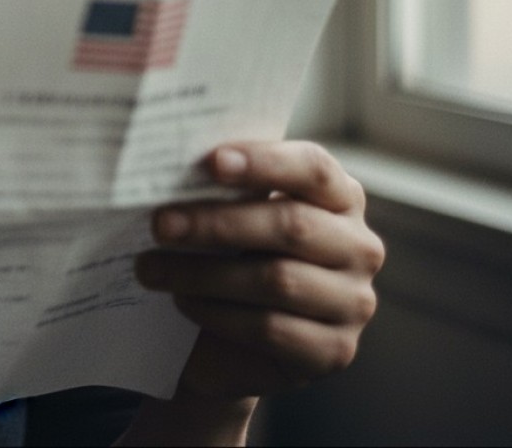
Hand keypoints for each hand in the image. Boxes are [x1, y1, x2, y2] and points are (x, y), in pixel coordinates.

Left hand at [136, 142, 383, 403]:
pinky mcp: (335, 351)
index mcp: (339, 196)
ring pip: (277, 280)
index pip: (312, 168)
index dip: (264, 162)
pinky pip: (271, 328)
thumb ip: (227, 186)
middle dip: (217, 223)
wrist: (237, 337)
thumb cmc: (235, 251)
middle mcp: (359, 246)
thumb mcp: (237, 209)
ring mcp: (354, 302)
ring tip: (152, 267)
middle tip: (160, 223)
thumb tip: (173, 162)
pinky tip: (184, 301)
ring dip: (204, 273)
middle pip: (291, 225)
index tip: (211, 161)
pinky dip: (218, 314)